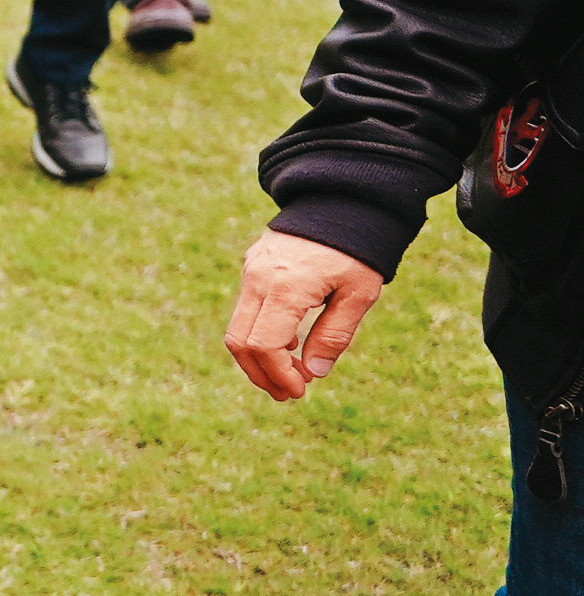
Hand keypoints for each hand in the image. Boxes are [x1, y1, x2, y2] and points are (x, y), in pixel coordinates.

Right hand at [227, 230, 385, 402]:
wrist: (341, 201)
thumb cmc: (357, 251)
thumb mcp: (358, 295)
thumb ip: (334, 335)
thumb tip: (313, 373)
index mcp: (286, 287)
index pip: (264, 345)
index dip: (278, 375)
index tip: (300, 391)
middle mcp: (259, 280)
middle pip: (240, 341)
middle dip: (261, 374)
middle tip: (289, 394)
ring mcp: (251, 272)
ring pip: (237, 328)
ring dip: (258, 358)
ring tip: (289, 374)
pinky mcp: (252, 267)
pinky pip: (246, 309)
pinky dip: (260, 334)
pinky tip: (289, 342)